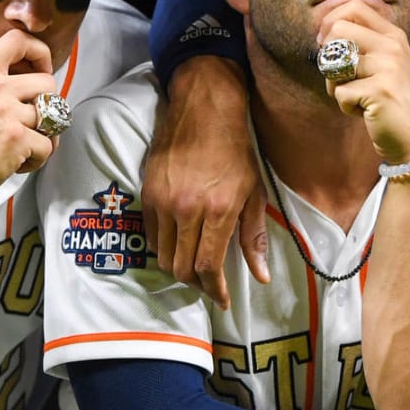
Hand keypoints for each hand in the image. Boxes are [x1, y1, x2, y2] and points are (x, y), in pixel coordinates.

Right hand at [0, 30, 58, 206]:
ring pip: (52, 117)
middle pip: (48, 83)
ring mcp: (7, 113)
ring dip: (43, 136)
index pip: (17, 40)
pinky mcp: (17, 138)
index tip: (40, 70)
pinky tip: (17, 162)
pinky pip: (48, 145)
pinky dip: (38, 159)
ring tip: (22, 146)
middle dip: (46, 105)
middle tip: (30, 122)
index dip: (39, 52)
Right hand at [141, 56, 268, 306]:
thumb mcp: (254, 191)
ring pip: (163, 255)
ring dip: (178, 268)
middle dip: (197, 284)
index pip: (209, 266)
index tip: (223, 300)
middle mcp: (187, 209)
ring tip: (194, 267)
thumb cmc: (236, 149)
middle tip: (209, 285)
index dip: (215, 290)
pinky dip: (164, 248)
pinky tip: (179, 244)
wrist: (203, 109)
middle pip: (182, 268)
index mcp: (218, 210)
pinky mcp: (148, 192)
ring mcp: (163, 201)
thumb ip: (255, 236)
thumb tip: (261, 276)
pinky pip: (151, 235)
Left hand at [317, 1, 409, 163]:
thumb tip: (324, 32)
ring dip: (335, 85)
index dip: (331, 21)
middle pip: (338, 29)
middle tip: (339, 75)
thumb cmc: (395, 102)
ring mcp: (387, 67)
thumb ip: (364, 45)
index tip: (327, 43)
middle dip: (328, 55)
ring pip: (334, 64)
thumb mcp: (387, 63)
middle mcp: (392, 46)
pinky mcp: (379, 90)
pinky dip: (345, 106)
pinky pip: (340, 92)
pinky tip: (364, 111)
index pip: (355, 7)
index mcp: (393, 36)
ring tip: (355, 97)